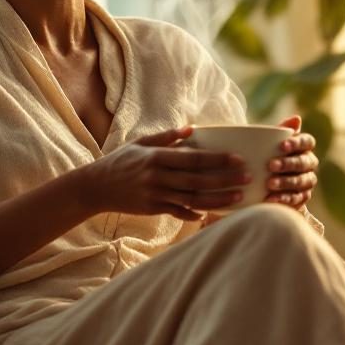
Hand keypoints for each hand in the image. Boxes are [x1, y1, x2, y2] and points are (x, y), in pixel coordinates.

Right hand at [79, 126, 251, 220]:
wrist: (96, 186)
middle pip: (198, 179)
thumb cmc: (121, 161)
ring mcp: (155, 195)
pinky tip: (209, 214)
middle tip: (247, 177)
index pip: (193, 158)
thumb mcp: (141, 143)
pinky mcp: (152, 209)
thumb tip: (192, 130)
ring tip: (238, 198)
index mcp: (157, 157)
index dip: (217, 159)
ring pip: (192, 198)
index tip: (237, 158)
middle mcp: (157, 176)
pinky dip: (193, 213)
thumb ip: (166, 137)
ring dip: (217, 199)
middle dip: (225, 179)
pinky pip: (177, 211)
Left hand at [266, 115, 317, 212]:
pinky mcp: (302, 198)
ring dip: (285, 182)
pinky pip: (296, 199)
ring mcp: (307, 181)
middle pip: (303, 162)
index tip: (282, 145)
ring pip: (301, 181)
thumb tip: (296, 118)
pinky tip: (271, 199)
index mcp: (304, 147)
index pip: (307, 142)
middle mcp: (309, 163)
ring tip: (269, 184)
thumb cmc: (266, 154)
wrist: (262, 181)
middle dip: (288, 163)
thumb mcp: (269, 142)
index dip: (297, 143)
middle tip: (271, 165)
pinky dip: (283, 199)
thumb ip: (281, 131)